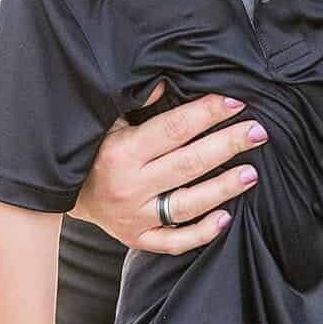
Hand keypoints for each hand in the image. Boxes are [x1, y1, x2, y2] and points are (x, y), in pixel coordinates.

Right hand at [72, 82, 267, 253]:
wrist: (63, 194)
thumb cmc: (93, 151)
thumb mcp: (107, 122)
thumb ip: (138, 104)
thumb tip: (168, 82)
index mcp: (122, 152)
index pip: (174, 129)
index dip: (207, 113)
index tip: (235, 101)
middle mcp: (130, 186)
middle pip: (188, 164)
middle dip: (227, 145)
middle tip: (259, 132)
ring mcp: (135, 216)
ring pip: (186, 205)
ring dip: (222, 188)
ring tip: (252, 173)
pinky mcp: (138, 238)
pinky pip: (173, 241)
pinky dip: (200, 233)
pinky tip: (226, 219)